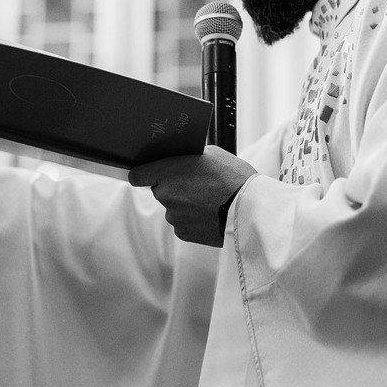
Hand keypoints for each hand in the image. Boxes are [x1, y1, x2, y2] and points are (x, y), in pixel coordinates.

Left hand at [128, 146, 256, 245]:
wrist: (249, 210)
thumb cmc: (234, 177)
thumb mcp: (212, 154)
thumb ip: (189, 158)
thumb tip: (181, 160)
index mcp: (167, 171)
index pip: (137, 175)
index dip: (144, 173)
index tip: (150, 174)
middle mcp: (165, 194)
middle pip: (160, 190)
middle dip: (174, 187)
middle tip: (197, 184)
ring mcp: (173, 215)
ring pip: (173, 207)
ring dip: (185, 204)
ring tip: (209, 200)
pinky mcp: (183, 233)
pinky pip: (183, 223)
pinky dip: (193, 219)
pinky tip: (210, 213)